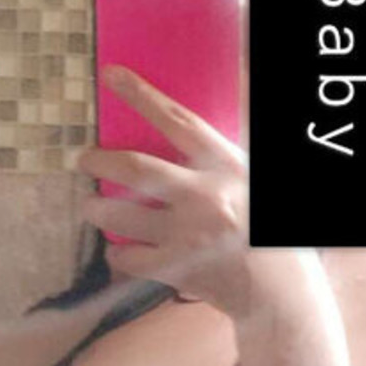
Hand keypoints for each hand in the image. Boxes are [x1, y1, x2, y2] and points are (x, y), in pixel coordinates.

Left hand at [78, 65, 252, 315]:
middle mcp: (206, 196)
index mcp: (228, 167)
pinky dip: (117, 252)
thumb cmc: (269, 232)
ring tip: (90, 206)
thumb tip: (213, 97)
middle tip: (84, 160)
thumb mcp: (253, 179)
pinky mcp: (178, 269)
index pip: (179, 121)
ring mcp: (189, 234)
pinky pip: (130, 257)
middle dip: (101, 162)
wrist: (281, 290)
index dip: (142, 95)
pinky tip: (116, 249)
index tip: (111, 75)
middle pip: (137, 168)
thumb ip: (226, 151)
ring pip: (123, 214)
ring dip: (97, 209)